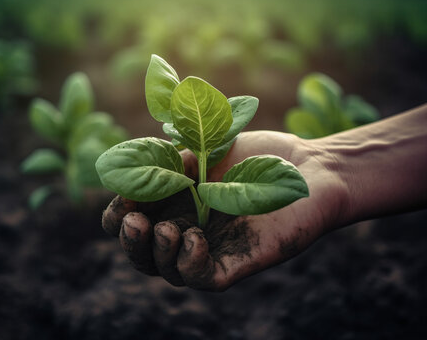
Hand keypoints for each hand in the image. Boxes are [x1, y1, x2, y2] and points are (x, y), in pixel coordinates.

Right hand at [102, 131, 348, 290]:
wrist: (309, 166)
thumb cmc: (259, 153)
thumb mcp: (204, 148)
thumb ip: (168, 159)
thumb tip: (126, 166)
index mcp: (175, 204)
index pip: (133, 221)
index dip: (117, 215)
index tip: (121, 199)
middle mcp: (188, 230)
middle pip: (144, 253)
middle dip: (130, 241)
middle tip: (132, 221)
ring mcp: (212, 250)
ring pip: (168, 270)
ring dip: (158, 253)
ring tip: (168, 228)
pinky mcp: (236, 263)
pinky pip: (203, 278)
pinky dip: (190, 264)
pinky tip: (193, 239)